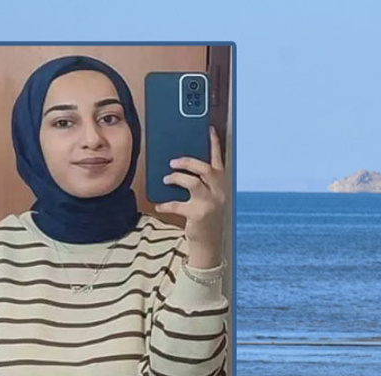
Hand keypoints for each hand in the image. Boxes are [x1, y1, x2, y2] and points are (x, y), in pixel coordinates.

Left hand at [154, 126, 226, 268]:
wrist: (209, 242)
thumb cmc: (204, 215)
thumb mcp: (207, 196)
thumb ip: (199, 181)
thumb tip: (177, 166)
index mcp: (221, 184)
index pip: (218, 160)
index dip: (214, 144)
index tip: (208, 129)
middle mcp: (219, 192)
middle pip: (204, 168)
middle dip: (187, 162)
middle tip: (172, 162)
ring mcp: (210, 203)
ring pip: (192, 182)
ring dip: (176, 178)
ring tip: (166, 179)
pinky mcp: (198, 214)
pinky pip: (177, 204)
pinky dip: (166, 204)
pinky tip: (159, 205)